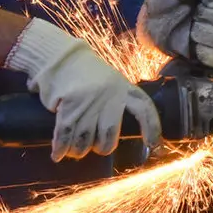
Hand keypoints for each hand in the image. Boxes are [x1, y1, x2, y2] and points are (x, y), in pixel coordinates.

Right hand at [5, 18, 161, 161]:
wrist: (59, 57)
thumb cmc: (83, 72)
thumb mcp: (109, 81)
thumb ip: (116, 101)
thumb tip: (113, 134)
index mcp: (123, 87)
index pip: (144, 109)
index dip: (152, 128)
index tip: (154, 145)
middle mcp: (109, 94)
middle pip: (109, 135)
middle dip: (100, 147)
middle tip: (93, 148)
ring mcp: (89, 99)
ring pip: (85, 138)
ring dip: (77, 150)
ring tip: (73, 151)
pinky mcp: (70, 102)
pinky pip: (66, 133)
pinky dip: (61, 148)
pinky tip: (57, 155)